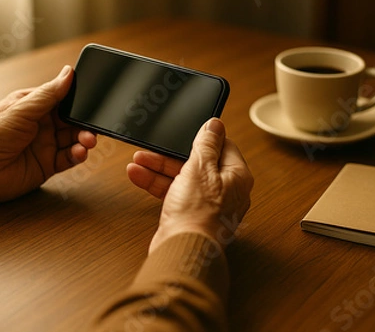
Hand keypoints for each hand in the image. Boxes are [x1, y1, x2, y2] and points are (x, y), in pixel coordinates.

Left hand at [0, 65, 96, 207]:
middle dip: (85, 123)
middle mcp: (41, 124)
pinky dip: (78, 155)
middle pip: (72, 121)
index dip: (78, 100)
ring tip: (87, 141)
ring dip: (84, 139)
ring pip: (74, 140)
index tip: (94, 100)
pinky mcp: (47, 165)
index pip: (63, 99)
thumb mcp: (21, 109)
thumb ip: (48, 94)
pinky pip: (69, 159)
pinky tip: (80, 153)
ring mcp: (44, 145)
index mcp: (34, 106)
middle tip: (93, 126)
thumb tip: (68, 72)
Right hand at [127, 118, 252, 251]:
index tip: (187, 132)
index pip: (224, 147)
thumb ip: (207, 143)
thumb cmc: (197, 212)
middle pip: (198, 162)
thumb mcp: (200, 167)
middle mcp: (226, 191)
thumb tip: (216, 124)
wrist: (182, 249)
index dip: (204, 138)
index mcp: (237, 177)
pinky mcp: (189, 215)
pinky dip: (157, 184)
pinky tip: (139, 175)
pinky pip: (174, 193)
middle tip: (153, 148)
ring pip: (182, 178)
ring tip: (138, 161)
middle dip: (170, 155)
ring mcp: (207, 204)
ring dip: (158, 168)